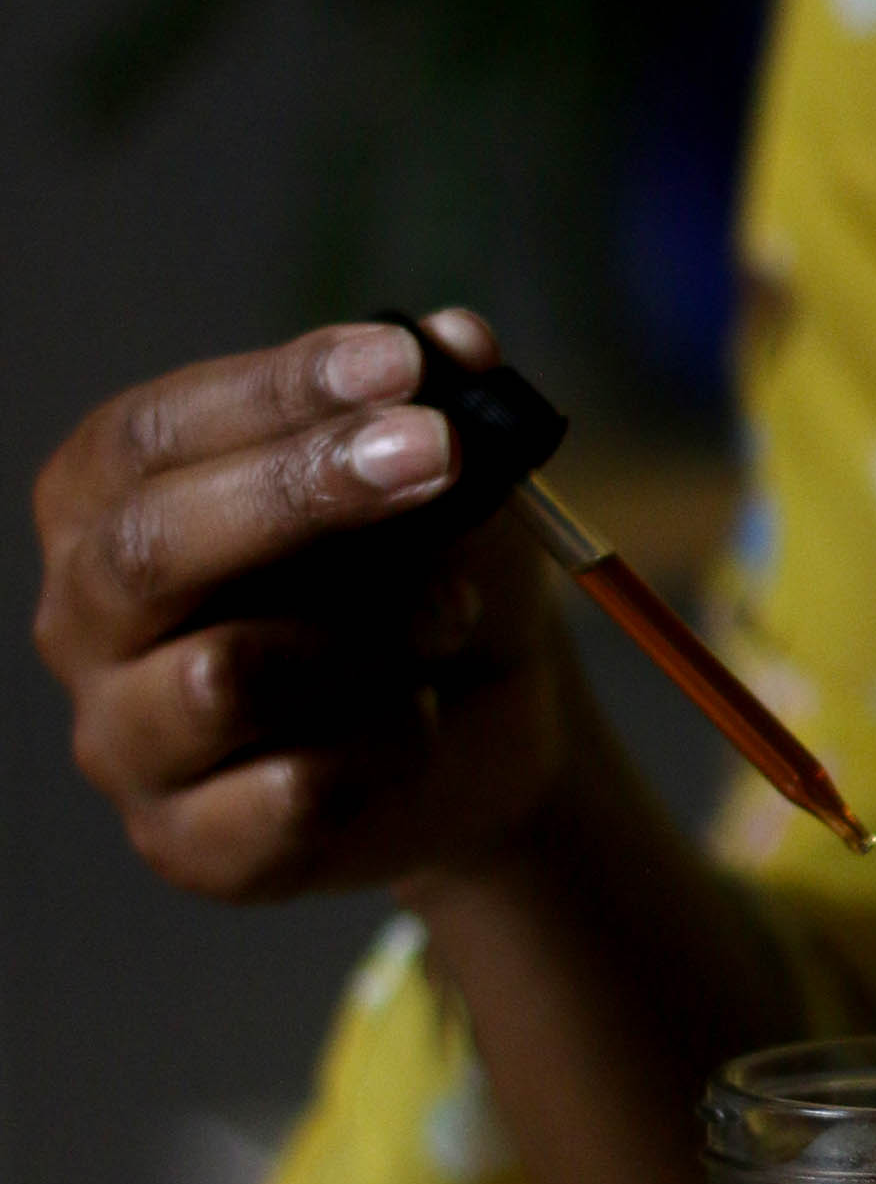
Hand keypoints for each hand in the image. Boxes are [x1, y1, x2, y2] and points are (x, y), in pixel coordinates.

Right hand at [33, 312, 574, 902]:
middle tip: (441, 454)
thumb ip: (439, 403)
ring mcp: (124, 738)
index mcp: (108, 497)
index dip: (279, 392)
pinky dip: (390, 743)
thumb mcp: (443, 470)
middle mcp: (85, 614)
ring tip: (447, 620)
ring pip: (222, 677)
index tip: (403, 364)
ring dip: (372, 635)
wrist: (480, 719)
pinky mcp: (188, 844)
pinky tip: (421, 719)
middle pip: (153, 547)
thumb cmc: (423, 563)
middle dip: (304, 491)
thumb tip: (461, 339)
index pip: (155, 431)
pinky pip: (291, 790)